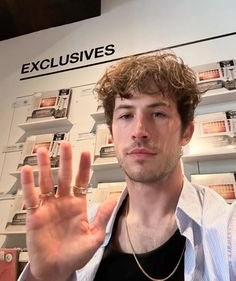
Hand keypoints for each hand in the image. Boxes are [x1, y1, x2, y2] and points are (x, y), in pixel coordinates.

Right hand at [21, 141, 115, 280]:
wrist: (57, 270)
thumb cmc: (75, 255)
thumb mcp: (95, 237)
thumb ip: (103, 217)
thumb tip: (113, 199)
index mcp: (78, 205)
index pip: (82, 181)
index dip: (83, 167)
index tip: (85, 153)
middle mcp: (63, 202)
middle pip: (64, 176)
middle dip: (65, 160)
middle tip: (66, 145)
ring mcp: (48, 207)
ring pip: (46, 182)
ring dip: (44, 166)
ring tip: (42, 151)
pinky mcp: (35, 215)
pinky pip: (31, 197)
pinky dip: (28, 184)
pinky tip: (27, 171)